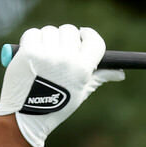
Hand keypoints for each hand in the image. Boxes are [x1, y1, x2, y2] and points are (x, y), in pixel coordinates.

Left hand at [0, 24, 123, 146]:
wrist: (25, 116)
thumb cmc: (56, 105)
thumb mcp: (81, 91)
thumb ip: (100, 77)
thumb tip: (120, 73)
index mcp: (83, 69)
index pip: (94, 41)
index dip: (88, 35)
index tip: (83, 35)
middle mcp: (66, 59)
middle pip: (70, 30)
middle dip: (65, 38)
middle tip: (59, 51)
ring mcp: (46, 54)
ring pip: (50, 30)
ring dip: (48, 40)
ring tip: (44, 58)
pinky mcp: (28, 52)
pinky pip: (33, 33)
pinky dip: (32, 41)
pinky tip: (32, 56)